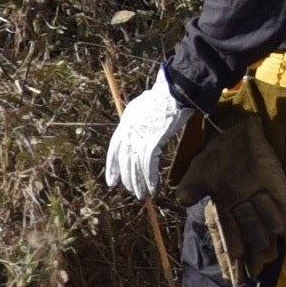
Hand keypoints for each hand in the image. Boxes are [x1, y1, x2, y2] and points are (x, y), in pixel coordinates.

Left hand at [105, 77, 198, 200]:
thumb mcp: (143, 105)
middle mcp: (128, 132)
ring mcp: (140, 136)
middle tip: (131, 191)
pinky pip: (149, 164)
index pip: (114, 150)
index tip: (111, 181)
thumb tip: (142, 126)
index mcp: (125, 123)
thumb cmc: (164, 96)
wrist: (173, 91)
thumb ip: (140, 118)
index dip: (112, 167)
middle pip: (124, 161)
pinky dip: (150, 177)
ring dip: (139, 182)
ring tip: (142, 194)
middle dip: (127, 178)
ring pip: (135, 165)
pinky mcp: (153, 140)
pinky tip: (153, 187)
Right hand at [177, 107, 285, 276]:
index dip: (234, 244)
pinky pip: (282, 191)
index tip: (237, 260)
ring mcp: (261, 191)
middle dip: (258, 244)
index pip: (230, 229)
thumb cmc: (215, 158)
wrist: (231, 133)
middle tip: (264, 262)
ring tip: (280, 240)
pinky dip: (285, 198)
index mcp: (226, 205)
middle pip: (252, 226)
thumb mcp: (198, 173)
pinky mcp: (275, 178)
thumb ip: (192, 188)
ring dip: (274, 225)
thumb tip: (182, 199)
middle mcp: (245, 202)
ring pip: (268, 212)